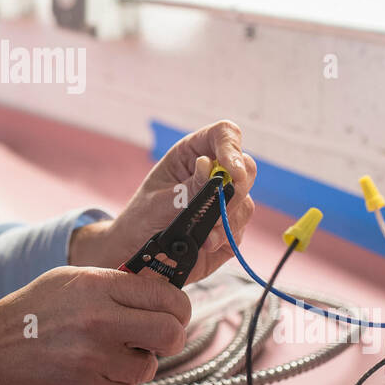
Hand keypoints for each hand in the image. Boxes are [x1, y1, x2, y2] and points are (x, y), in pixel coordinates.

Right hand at [0, 266, 190, 384]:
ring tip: (110, 353)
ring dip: (137, 362)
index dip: (178, 308)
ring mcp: (93, 358)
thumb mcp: (72, 280)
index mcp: (98, 286)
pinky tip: (94, 369)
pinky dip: (116, 381)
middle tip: (156, 338)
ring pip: (149, 366)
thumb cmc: (33, 311)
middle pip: (171, 334)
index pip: (167, 297)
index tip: (173, 313)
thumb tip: (159, 295)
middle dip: (171, 338)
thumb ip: (115, 284)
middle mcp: (100, 321)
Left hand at [70, 120, 255, 286]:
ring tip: (201, 232)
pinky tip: (205, 243)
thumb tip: (208, 166)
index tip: (233, 171)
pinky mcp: (229, 228)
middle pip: (246, 168)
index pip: (224, 135)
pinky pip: (239, 229)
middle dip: (234, 190)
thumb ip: (188, 187)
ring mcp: (224, 201)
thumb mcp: (160, 200)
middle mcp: (214, 174)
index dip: (232, 147)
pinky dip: (224, 237)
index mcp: (193, 154)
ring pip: (245, 202)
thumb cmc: (144, 217)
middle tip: (217, 206)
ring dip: (225, 219)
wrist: (138, 250)